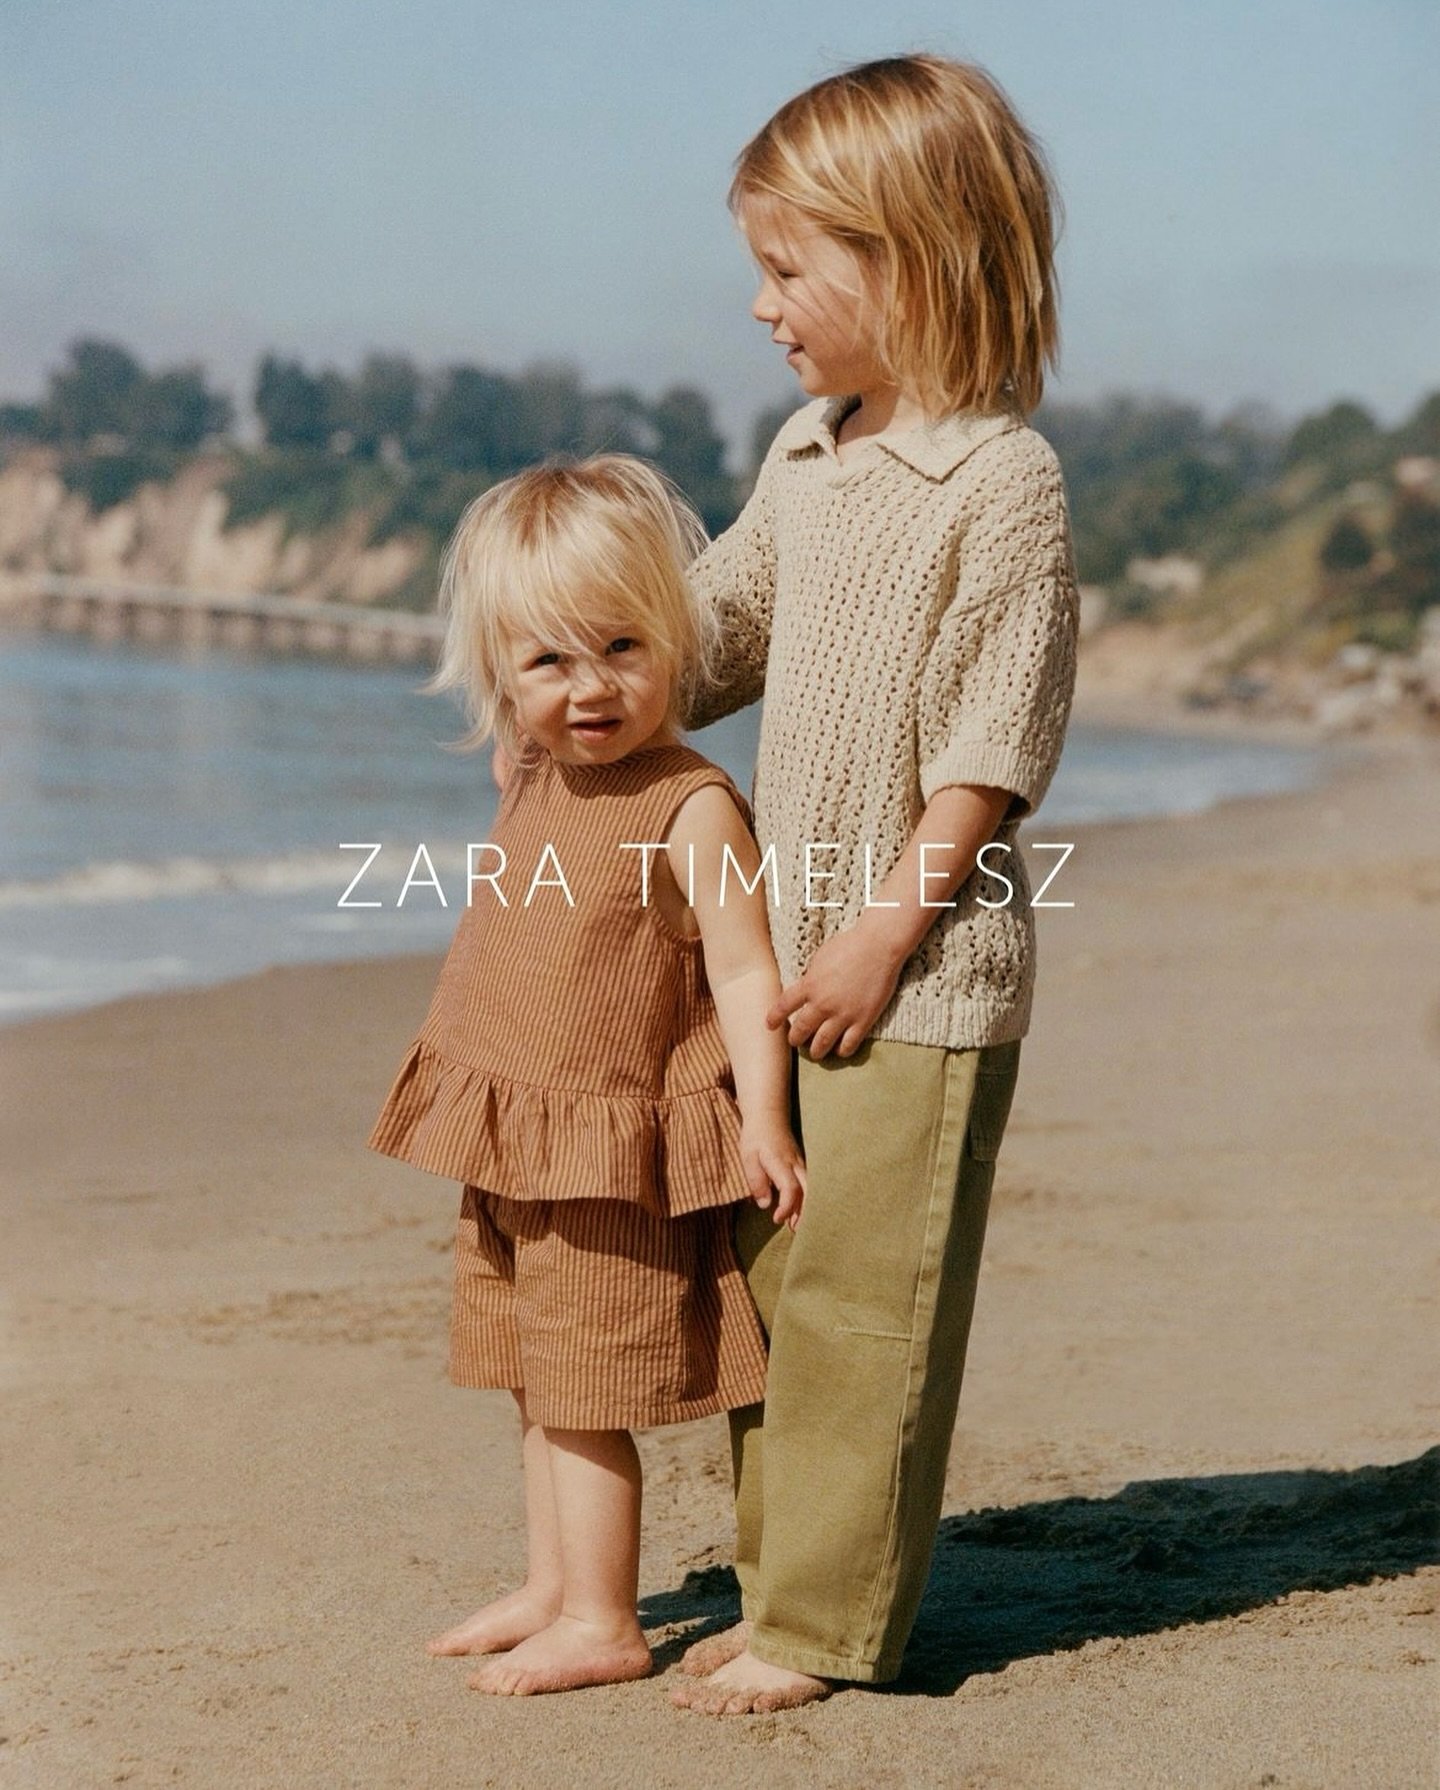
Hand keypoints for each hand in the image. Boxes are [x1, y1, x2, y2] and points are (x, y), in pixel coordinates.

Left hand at [740, 1116, 806, 1228]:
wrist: (768, 1114)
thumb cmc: (756, 1136)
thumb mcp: (748, 1157)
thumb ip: (756, 1181)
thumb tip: (765, 1204)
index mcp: (782, 1163)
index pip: (791, 1189)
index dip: (787, 1207)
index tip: (776, 1219)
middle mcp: (796, 1164)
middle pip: (808, 1192)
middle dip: (804, 1213)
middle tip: (795, 1230)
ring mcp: (800, 1163)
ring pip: (810, 1189)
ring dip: (805, 1208)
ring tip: (796, 1225)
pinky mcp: (800, 1164)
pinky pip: (808, 1184)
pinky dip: (805, 1198)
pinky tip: (797, 1209)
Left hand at [766, 924, 903, 1060]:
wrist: (878, 947)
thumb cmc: (849, 946)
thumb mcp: (820, 959)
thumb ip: (811, 979)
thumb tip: (805, 991)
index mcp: (809, 985)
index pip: (783, 1006)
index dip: (774, 1018)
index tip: (770, 1026)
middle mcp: (822, 1003)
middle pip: (801, 1030)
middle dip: (795, 1039)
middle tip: (796, 1042)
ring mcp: (843, 1014)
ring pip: (822, 1043)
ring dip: (816, 1051)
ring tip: (816, 1053)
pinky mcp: (863, 1020)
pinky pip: (849, 1045)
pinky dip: (842, 1051)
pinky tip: (841, 1050)